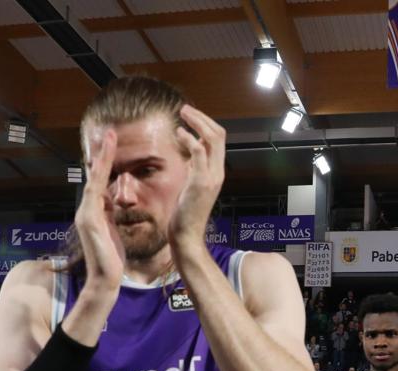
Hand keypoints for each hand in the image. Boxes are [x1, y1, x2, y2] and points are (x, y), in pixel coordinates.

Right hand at [74, 127, 124, 292]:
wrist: (105, 280)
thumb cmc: (112, 260)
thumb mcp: (113, 232)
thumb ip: (110, 215)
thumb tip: (112, 202)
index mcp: (94, 213)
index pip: (99, 182)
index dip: (105, 164)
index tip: (111, 146)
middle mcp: (86, 210)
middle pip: (94, 175)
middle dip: (102, 153)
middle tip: (109, 132)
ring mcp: (86, 213)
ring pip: (94, 179)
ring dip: (102, 157)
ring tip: (109, 138)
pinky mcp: (90, 219)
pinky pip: (95, 191)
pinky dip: (100, 175)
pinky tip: (104, 161)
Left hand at [169, 105, 225, 253]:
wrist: (187, 234)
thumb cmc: (185, 212)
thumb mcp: (192, 183)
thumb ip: (195, 167)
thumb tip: (193, 150)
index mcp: (216, 172)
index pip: (218, 140)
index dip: (205, 124)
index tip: (190, 116)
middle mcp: (218, 172)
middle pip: (219, 135)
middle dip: (202, 118)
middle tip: (185, 109)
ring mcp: (211, 177)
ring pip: (213, 139)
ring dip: (197, 122)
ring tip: (182, 114)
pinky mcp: (200, 182)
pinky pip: (199, 153)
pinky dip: (189, 139)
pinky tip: (178, 133)